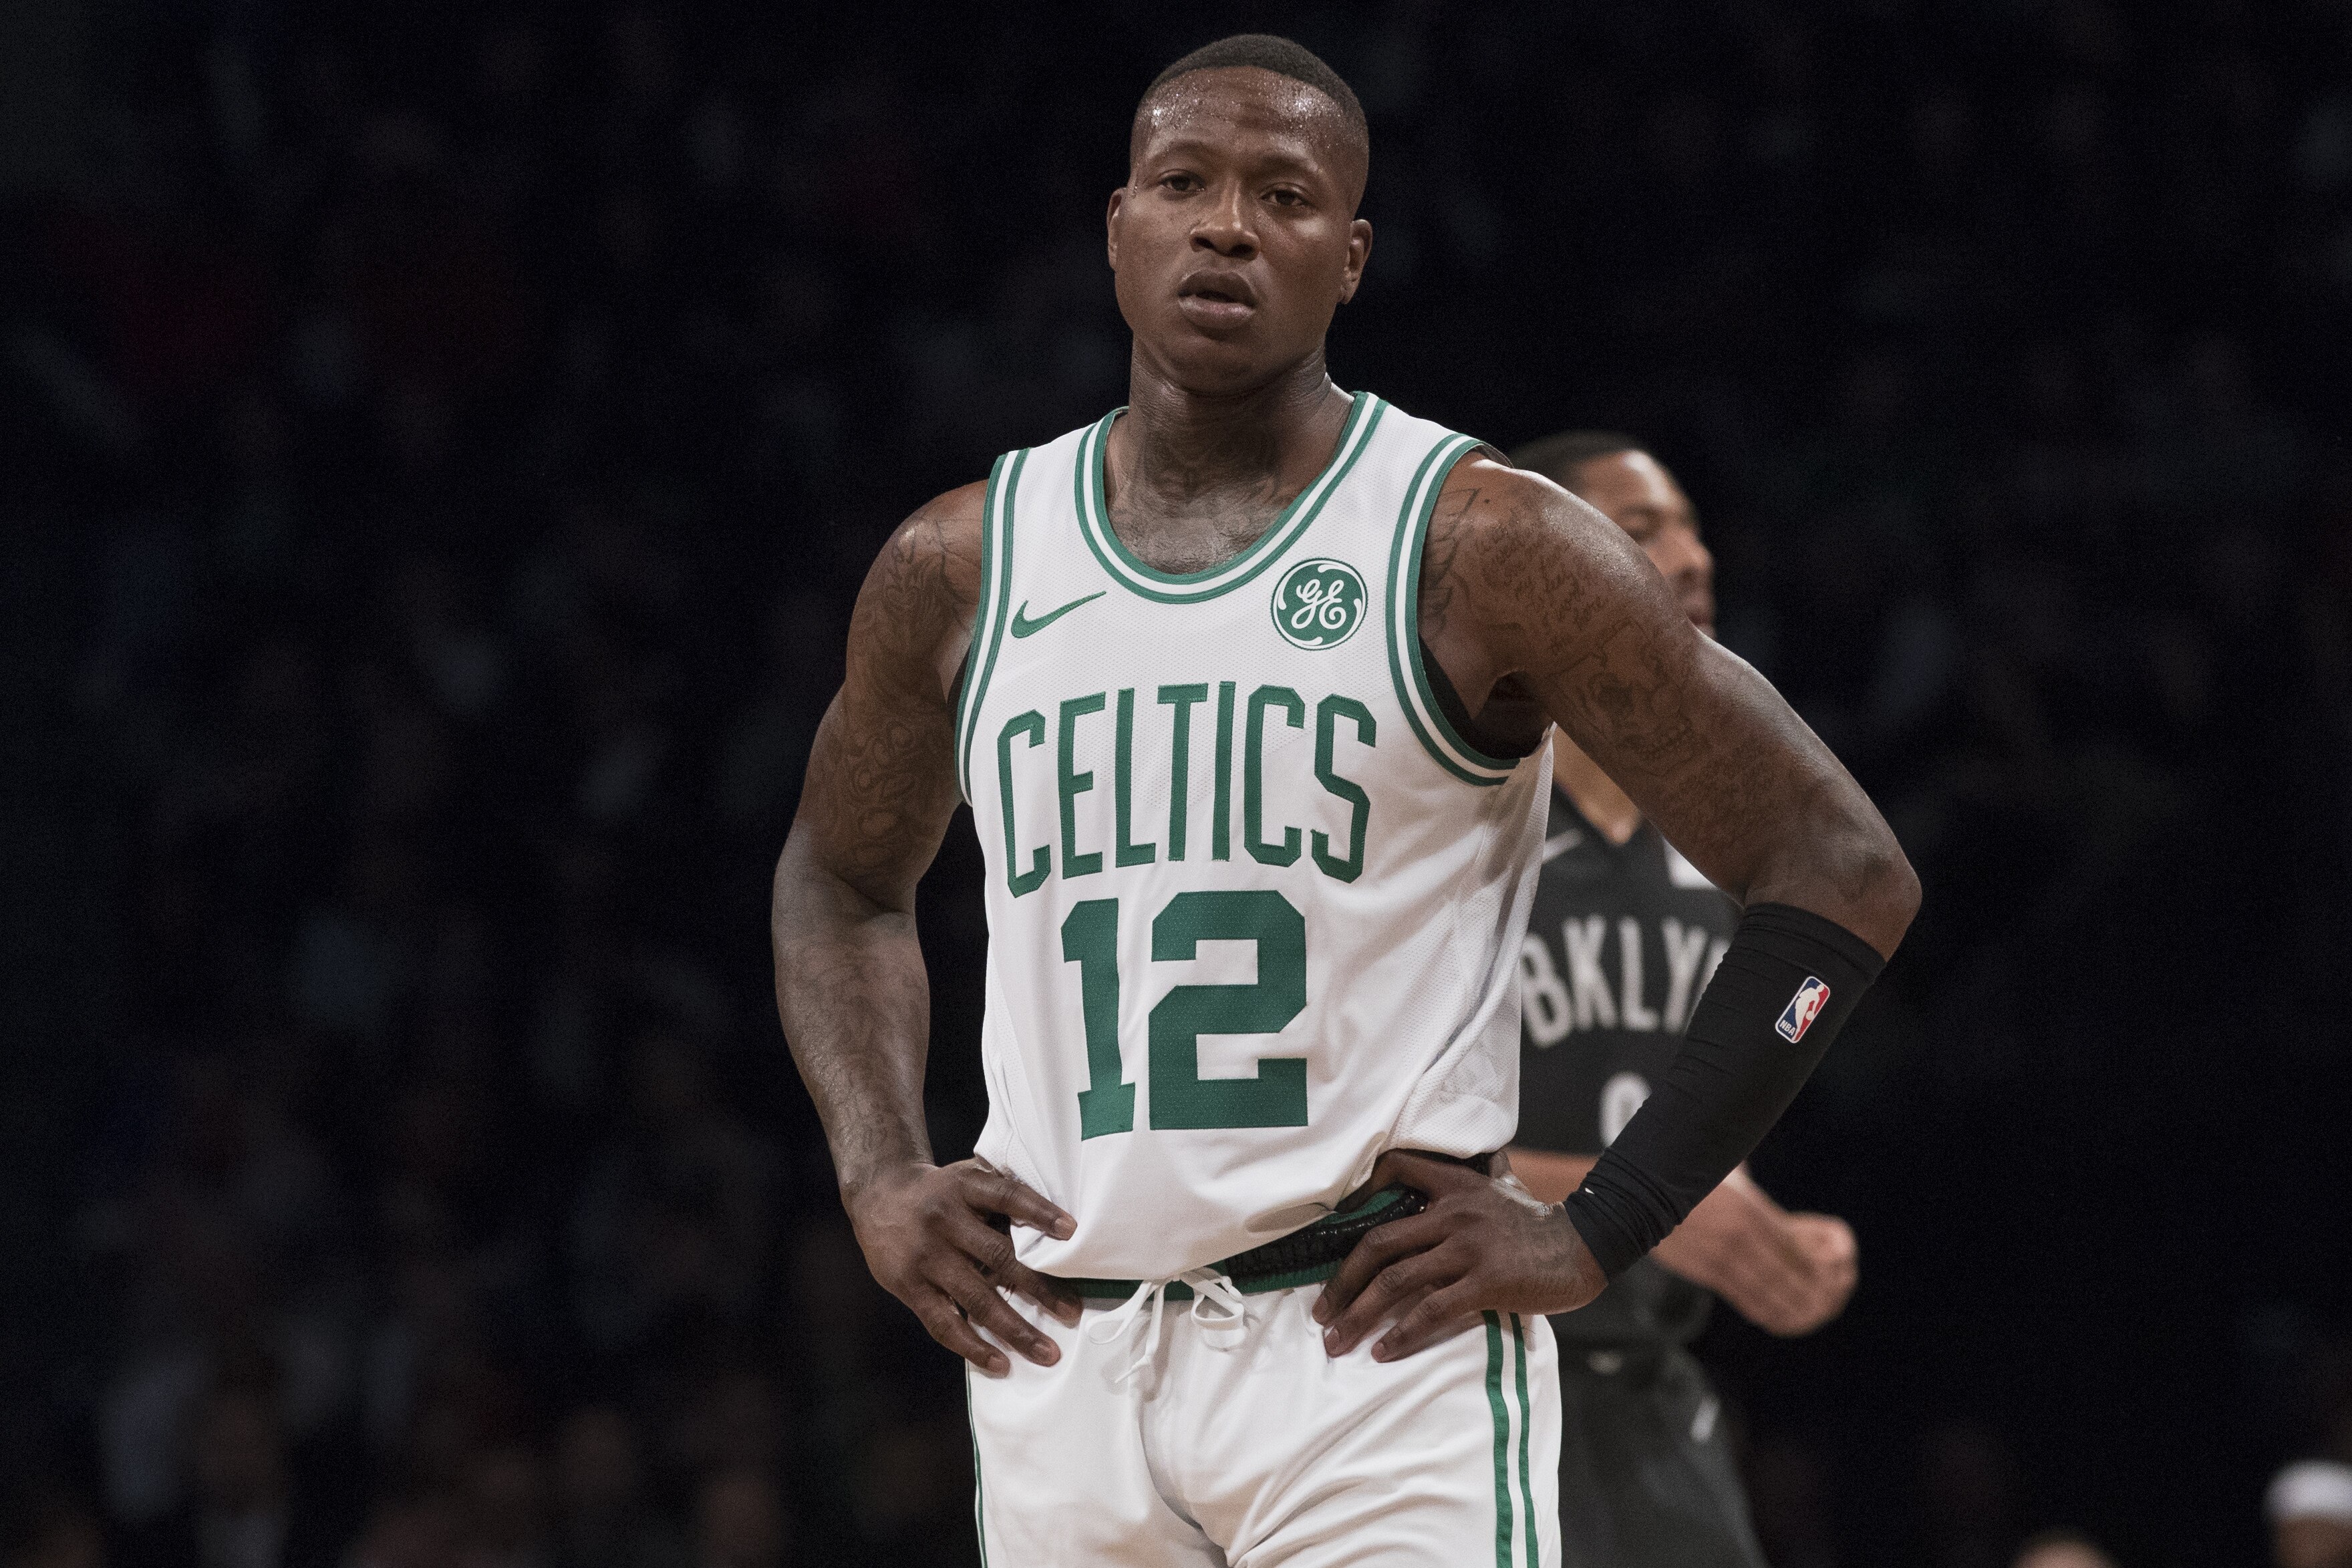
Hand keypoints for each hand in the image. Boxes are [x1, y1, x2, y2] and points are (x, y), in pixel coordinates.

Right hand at [843, 1157, 1081, 1373]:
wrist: (878, 1194)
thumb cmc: (939, 1191)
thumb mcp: (966, 1178)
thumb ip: (1001, 1196)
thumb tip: (1056, 1227)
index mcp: (964, 1187)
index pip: (1006, 1196)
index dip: (1038, 1211)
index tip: (1071, 1230)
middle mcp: (944, 1220)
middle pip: (998, 1256)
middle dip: (1040, 1287)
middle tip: (1072, 1311)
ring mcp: (926, 1256)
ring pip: (977, 1297)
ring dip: (1015, 1328)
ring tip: (1047, 1352)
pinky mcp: (909, 1286)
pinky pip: (944, 1323)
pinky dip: (973, 1346)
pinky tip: (1000, 1363)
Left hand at [1313, 1150, 1603, 1361]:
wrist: (1585, 1246)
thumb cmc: (1536, 1221)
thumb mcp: (1499, 1186)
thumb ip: (1468, 1178)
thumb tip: (1441, 1169)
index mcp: (1454, 1183)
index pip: (1393, 1168)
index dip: (1357, 1195)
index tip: (1332, 1232)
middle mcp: (1454, 1211)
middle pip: (1379, 1242)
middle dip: (1342, 1282)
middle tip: (1321, 1313)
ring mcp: (1469, 1248)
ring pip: (1397, 1281)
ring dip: (1360, 1315)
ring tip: (1337, 1342)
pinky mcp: (1486, 1282)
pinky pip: (1432, 1311)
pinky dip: (1403, 1335)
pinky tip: (1383, 1352)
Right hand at [1651, 1168, 1854, 1336]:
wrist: (1638, 1196)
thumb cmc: (1689, 1180)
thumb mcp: (1728, 1180)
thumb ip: (1758, 1200)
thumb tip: (1785, 1217)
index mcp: (1747, 1208)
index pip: (1790, 1242)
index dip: (1811, 1262)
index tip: (1827, 1275)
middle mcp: (1737, 1234)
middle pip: (1783, 1270)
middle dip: (1806, 1290)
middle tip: (1825, 1304)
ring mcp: (1720, 1256)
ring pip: (1765, 1289)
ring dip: (1789, 1306)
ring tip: (1808, 1317)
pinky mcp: (1704, 1272)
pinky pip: (1740, 1297)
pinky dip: (1761, 1310)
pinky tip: (1772, 1318)